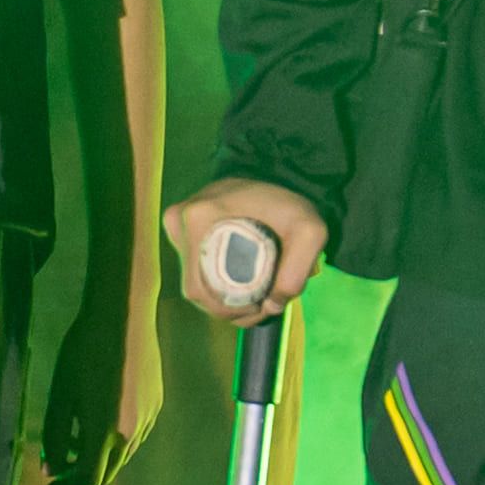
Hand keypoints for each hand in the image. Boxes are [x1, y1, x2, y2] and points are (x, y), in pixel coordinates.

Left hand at [42, 286, 164, 484]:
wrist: (122, 315)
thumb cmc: (82, 352)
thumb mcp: (60, 395)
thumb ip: (55, 437)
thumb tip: (51, 469)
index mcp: (105, 433)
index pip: (88, 480)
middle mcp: (131, 433)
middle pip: (108, 473)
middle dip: (82, 477)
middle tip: (60, 470)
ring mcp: (148, 419)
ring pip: (123, 455)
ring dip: (99, 457)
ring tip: (76, 439)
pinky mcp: (156, 405)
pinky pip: (135, 434)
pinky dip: (115, 439)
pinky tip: (99, 416)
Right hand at [165, 179, 325, 324]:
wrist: (277, 174)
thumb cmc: (289, 206)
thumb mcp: (309, 232)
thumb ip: (298, 271)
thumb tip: (271, 305)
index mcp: (200, 218)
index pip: (207, 291)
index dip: (235, 310)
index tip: (263, 306)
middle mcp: (179, 222)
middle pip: (199, 291)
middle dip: (230, 308)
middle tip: (261, 306)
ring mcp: (175, 225)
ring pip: (195, 285)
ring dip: (221, 300)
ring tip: (252, 298)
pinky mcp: (178, 229)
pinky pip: (193, 270)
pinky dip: (214, 285)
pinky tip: (237, 285)